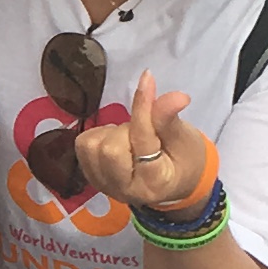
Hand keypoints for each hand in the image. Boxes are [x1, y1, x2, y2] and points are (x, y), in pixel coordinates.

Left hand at [72, 88, 213, 220]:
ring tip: (131, 137)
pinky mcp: (91, 176)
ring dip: (112, 132)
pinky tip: (118, 142)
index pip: (142, 140)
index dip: (143, 107)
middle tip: (144, 130)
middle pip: (109, 149)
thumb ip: (170, 120)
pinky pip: (83, 145)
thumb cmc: (183, 160)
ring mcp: (103, 185)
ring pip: (92, 146)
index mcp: (154, 183)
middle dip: (126, 129)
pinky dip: (100, 136)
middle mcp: (124, 190)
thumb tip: (176, 96)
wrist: (173, 183)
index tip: (148, 78)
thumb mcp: (184, 139)